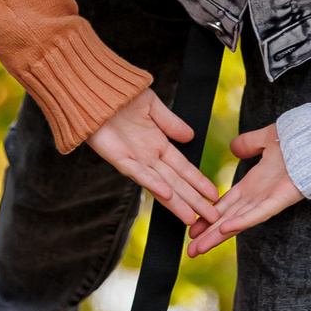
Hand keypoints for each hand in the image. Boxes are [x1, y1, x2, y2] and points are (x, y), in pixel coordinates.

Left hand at [87, 86, 221, 226]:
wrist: (96, 91)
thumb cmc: (121, 97)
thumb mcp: (152, 106)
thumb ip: (171, 123)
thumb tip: (191, 137)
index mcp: (158, 145)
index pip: (183, 168)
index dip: (198, 182)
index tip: (214, 195)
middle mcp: (148, 157)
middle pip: (176, 183)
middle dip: (194, 201)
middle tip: (212, 218)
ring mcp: (135, 160)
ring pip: (160, 185)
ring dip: (176, 202)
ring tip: (191, 219)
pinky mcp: (119, 159)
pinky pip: (138, 174)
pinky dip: (153, 184)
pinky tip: (167, 194)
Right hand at [186, 124, 300, 257]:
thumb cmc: (299, 140)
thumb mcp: (267, 139)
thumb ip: (249, 144)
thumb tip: (233, 147)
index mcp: (253, 185)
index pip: (225, 205)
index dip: (208, 217)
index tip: (192, 229)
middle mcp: (258, 196)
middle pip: (227, 219)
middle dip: (208, 235)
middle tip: (190, 252)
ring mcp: (268, 200)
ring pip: (237, 222)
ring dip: (217, 236)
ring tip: (198, 250)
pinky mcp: (280, 200)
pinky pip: (258, 214)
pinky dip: (241, 222)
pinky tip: (225, 230)